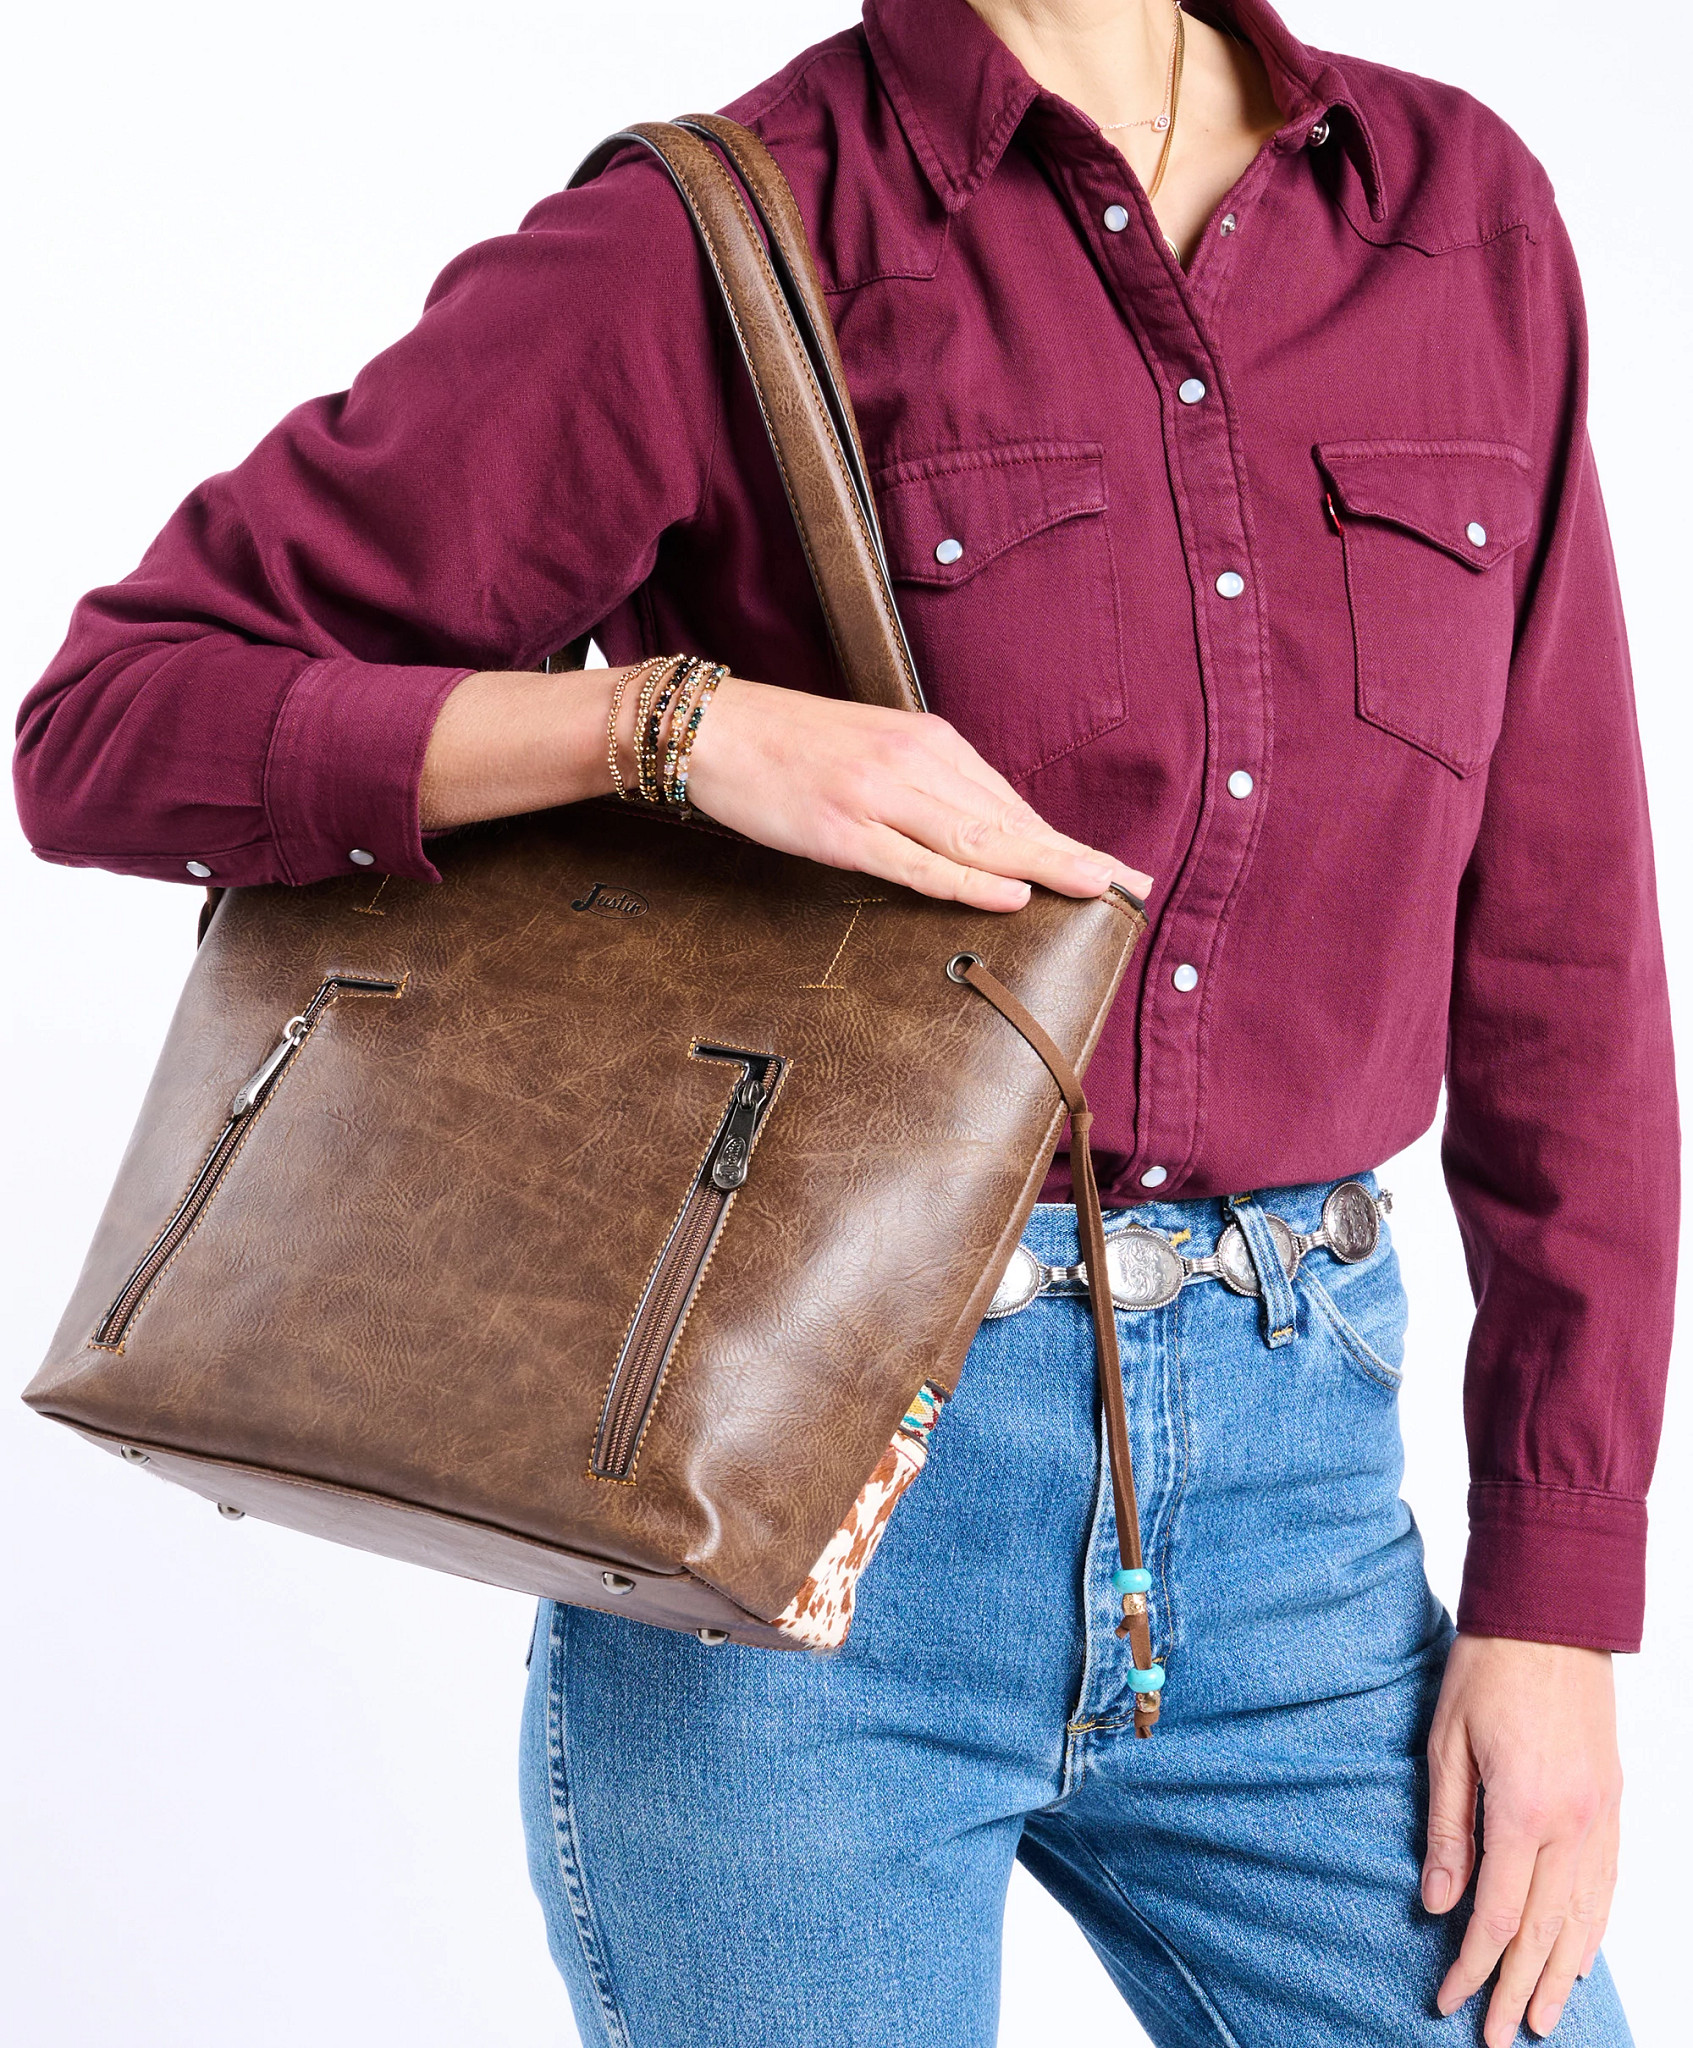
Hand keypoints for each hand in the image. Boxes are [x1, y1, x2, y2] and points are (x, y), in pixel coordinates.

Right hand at [685, 676, 1152, 909]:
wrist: (711, 728)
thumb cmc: (789, 747)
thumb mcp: (871, 753)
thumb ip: (924, 788)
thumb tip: (979, 836)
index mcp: (927, 742)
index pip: (1010, 802)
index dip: (1066, 840)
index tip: (1117, 869)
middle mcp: (913, 762)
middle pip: (1009, 820)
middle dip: (1076, 856)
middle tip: (1135, 885)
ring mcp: (878, 796)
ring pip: (977, 838)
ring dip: (1043, 865)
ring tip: (1098, 890)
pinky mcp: (842, 829)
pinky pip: (916, 861)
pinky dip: (967, 879)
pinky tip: (1009, 892)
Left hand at [1422, 1634, 1621, 2042]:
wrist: (1551, 1617)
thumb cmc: (1486, 1670)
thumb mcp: (1445, 1743)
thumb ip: (1447, 1829)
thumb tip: (1436, 1903)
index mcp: (1525, 1810)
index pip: (1497, 1914)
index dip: (1471, 1965)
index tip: (1446, 1999)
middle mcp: (1574, 1824)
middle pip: (1544, 1931)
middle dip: (1515, 1989)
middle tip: (1493, 2037)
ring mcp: (1602, 1817)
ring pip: (1584, 1918)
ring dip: (1559, 1975)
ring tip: (1538, 2019)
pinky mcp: (1613, 1804)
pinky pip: (1607, 1885)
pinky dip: (1593, 1930)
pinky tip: (1579, 1957)